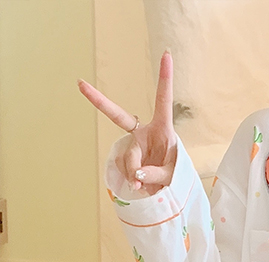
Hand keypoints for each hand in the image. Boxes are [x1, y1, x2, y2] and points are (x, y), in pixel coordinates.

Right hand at [78, 50, 177, 195]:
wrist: (170, 188)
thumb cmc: (177, 174)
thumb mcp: (174, 174)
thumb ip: (158, 173)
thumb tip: (137, 175)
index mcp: (163, 128)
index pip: (163, 100)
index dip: (165, 78)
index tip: (166, 53)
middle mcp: (145, 133)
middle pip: (120, 121)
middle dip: (101, 105)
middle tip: (80, 84)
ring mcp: (135, 145)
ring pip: (128, 160)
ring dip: (136, 175)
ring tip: (148, 187)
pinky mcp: (128, 160)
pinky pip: (125, 170)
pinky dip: (133, 181)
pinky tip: (141, 187)